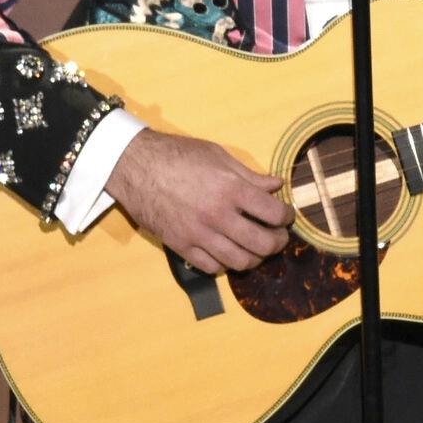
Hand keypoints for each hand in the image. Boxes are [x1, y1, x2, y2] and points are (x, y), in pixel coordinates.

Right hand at [104, 130, 293, 273]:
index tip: (286, 215)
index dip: (286, 216)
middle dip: (277, 243)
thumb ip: (249, 175)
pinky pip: (212, 267)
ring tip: (256, 248)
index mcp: (231, 189)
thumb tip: (276, 185)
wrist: (135, 166)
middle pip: (262, 243)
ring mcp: (199, 234)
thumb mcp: (218, 155)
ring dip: (255, 257)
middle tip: (277, 236)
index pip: (273, 213)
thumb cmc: (178, 155)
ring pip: (240, 261)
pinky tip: (228, 252)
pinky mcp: (181, 245)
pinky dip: (225, 264)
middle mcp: (218, 215)